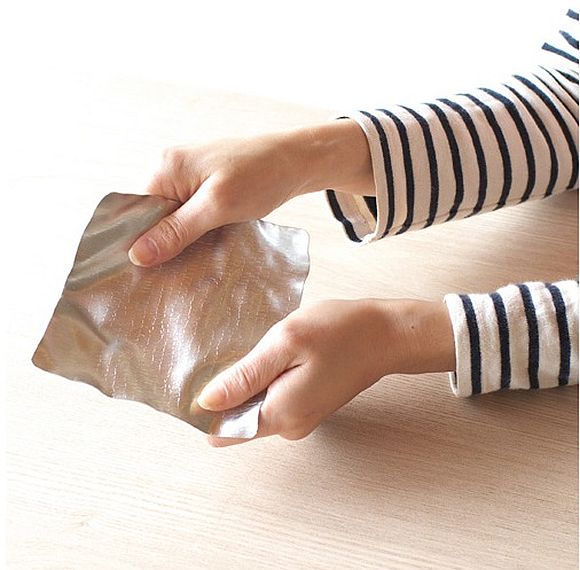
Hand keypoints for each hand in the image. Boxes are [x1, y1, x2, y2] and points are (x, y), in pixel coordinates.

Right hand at [129, 120, 372, 265]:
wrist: (296, 161)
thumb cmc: (261, 177)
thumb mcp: (218, 207)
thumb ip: (177, 230)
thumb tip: (137, 255)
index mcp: (166, 167)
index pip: (137, 213)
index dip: (142, 243)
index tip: (148, 274)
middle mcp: (171, 169)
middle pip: (153, 217)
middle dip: (164, 244)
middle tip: (174, 274)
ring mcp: (188, 177)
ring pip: (173, 219)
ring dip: (182, 240)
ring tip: (191, 264)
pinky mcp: (204, 186)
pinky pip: (189, 214)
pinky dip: (195, 232)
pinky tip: (204, 248)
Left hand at [197, 299, 455, 446]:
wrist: (384, 335)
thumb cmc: (338, 333)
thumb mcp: (285, 343)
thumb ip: (245, 376)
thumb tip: (206, 403)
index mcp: (280, 415)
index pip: (223, 430)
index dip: (207, 406)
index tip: (208, 372)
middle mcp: (288, 426)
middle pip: (237, 418)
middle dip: (230, 389)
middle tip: (242, 349)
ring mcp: (300, 419)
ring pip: (255, 407)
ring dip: (249, 382)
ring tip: (262, 347)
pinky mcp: (308, 408)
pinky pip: (272, 400)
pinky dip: (266, 380)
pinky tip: (277, 355)